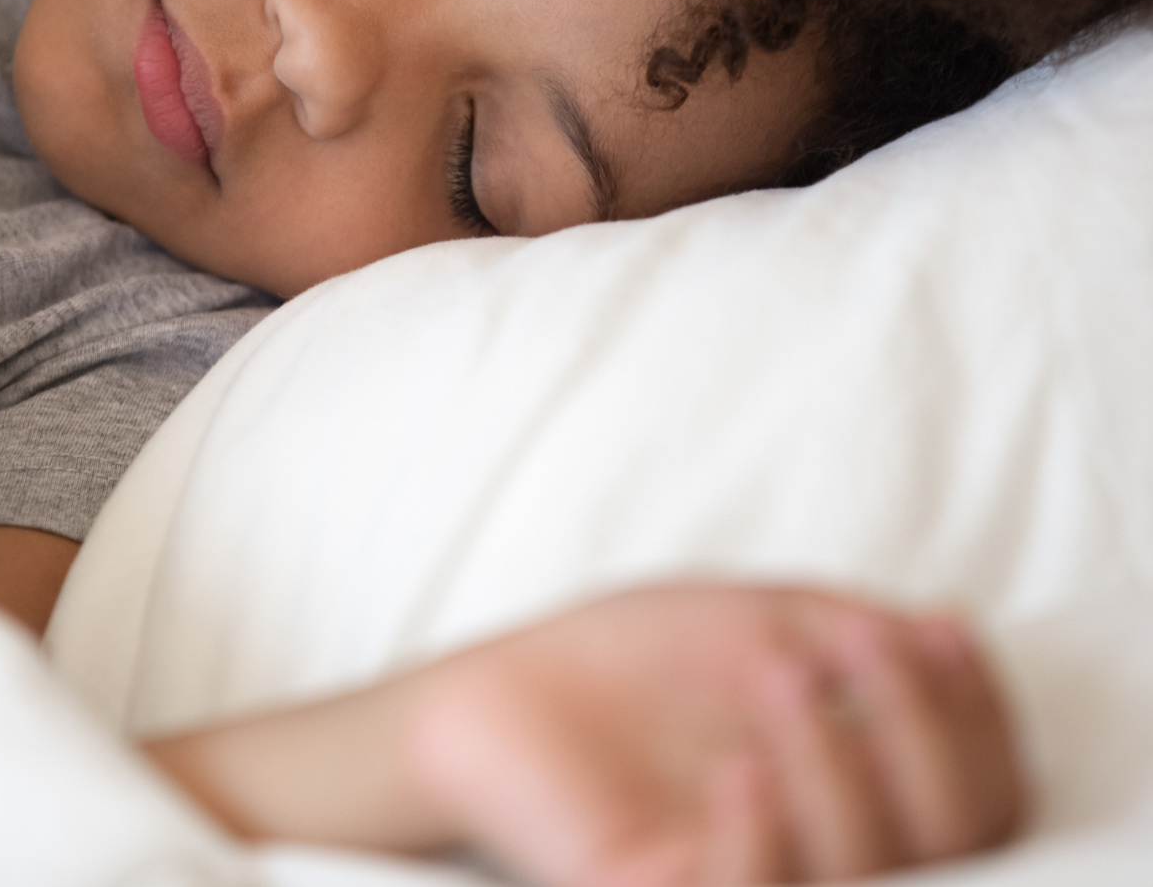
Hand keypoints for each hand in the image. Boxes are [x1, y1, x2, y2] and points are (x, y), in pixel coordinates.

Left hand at [403, 584, 1026, 885]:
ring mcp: (754, 880)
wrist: (507, 692)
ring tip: (780, 674)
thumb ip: (855, 635)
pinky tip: (738, 765)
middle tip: (860, 648)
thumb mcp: (762, 624)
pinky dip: (761, 837)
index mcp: (862, 799)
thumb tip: (940, 639)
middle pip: (951, 846)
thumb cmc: (636, 661)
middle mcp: (828, 858)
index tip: (939, 626)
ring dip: (839, 770)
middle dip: (925, 739)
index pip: (978, 794)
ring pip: (864, 877)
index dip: (979, 716)